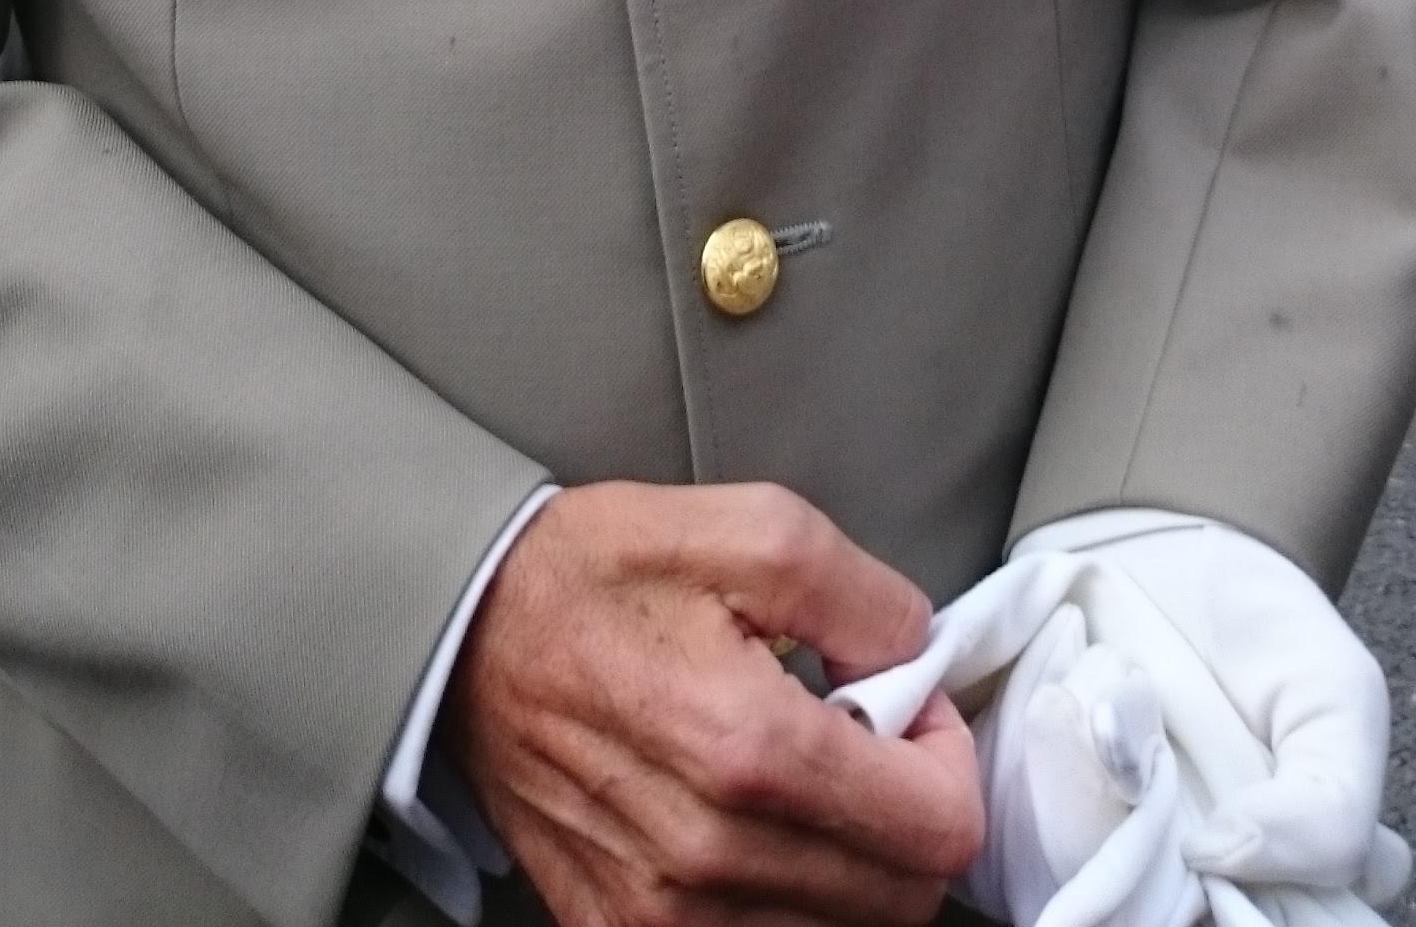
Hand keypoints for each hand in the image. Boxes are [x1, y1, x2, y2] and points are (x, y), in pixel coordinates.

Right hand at [442, 477, 984, 926]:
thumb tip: (920, 656)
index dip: (949, 759)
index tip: (908, 708)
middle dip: (906, 812)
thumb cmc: (597, 574)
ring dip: (846, 861)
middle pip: (902, 898)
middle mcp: (711, 853)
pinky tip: (753, 827)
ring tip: (797, 775)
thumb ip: (862, 595)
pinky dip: (782, 901)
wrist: (467, 634)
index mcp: (748, 747)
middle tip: (859, 737)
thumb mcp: (748, 526)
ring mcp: (662, 915)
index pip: (938, 828)